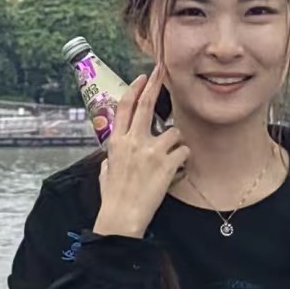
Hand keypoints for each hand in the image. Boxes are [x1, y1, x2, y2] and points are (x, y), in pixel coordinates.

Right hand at [93, 64, 186, 240]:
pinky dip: (183, 159)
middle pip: (146, 104)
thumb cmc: (113, 198)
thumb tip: (110, 159)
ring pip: (173, 131)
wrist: (121, 218)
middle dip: (156, 84)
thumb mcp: (105, 172)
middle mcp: (133, 141)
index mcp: (116, 142)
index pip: (124, 107)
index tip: (143, 77)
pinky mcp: (166, 163)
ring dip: (176, 141)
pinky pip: (183, 151)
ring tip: (171, 157)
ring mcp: (150, 151)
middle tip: (163, 70)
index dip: (135, 89)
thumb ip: (110, 160)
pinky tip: (177, 169)